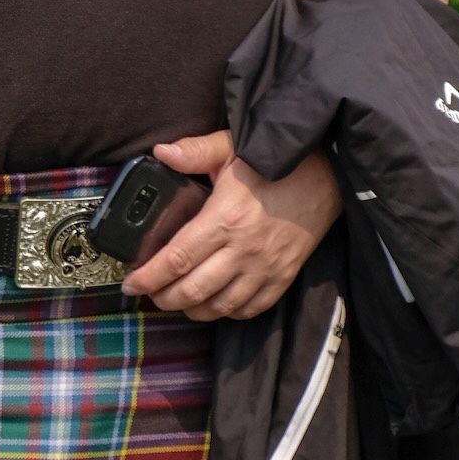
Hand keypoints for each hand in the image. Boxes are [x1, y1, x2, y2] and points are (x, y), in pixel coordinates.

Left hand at [121, 131, 340, 320]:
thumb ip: (195, 150)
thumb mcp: (232, 147)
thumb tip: (160, 152)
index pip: (177, 259)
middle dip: (164, 298)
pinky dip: (226, 312)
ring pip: (219, 307)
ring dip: (192, 309)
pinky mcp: (283, 277)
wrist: (328, 177)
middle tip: (149, 293)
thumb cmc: (277, 163)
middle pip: (193, 291)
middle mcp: (244, 250)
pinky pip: (249, 309)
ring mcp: (265, 268)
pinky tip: (213, 303)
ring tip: (176, 300)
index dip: (149, 277)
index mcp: (225, 218)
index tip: (131, 284)